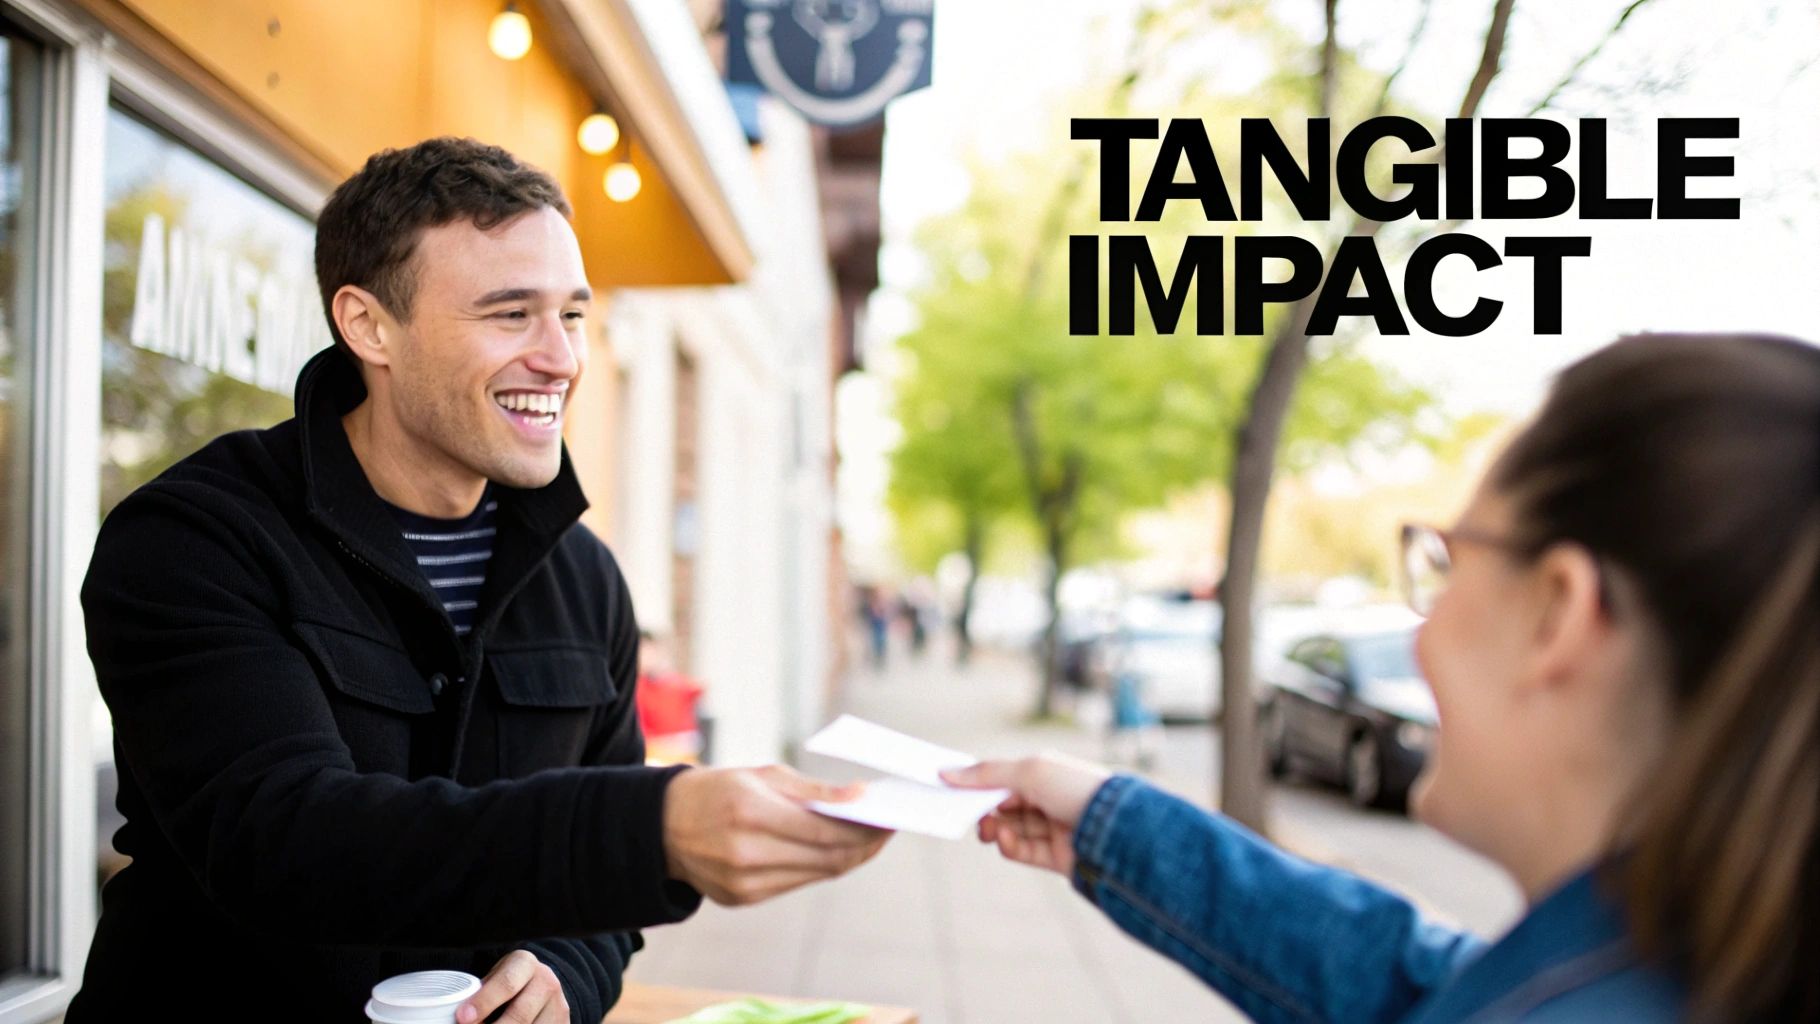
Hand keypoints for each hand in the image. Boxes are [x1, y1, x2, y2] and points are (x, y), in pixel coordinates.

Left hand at [458, 949, 565, 1023]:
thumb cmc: (507, 984)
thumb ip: (479, 995)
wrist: (539, 987)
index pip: (507, 984)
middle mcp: (547, 983)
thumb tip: (457, 1017)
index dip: (484, 1003)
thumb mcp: (494, 980)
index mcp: (526, 964)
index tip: (462, 1018)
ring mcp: (558, 1007)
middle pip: (519, 1015)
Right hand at [662, 765, 891, 905]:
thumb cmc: (719, 790)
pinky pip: (795, 884)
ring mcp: (742, 882)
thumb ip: (815, 790)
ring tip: (868, 840)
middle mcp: (745, 852)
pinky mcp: (741, 899)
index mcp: (750, 812)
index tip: (889, 817)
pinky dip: (820, 867)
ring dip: (848, 858)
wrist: (662, 825)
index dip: (863, 827)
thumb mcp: (763, 775)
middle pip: (826, 857)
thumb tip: (861, 797)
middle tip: (887, 829)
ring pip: (816, 874)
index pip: (824, 829)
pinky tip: (835, 852)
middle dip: (863, 845)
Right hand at [940, 754, 1110, 876]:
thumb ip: (986, 774)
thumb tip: (946, 773)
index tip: (954, 788)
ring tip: (986, 828)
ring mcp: (1056, 829)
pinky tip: (1001, 839)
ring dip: (994, 829)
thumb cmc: (1075, 789)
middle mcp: (1052, 800)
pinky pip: (1024, 852)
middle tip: (967, 813)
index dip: (981, 783)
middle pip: (1006, 806)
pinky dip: (1009, 846)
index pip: (1006, 778)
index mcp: (1048, 773)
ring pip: (1012, 829)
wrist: (1117, 828)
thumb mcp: (1028, 771)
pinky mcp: (1058, 857)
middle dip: (984, 809)